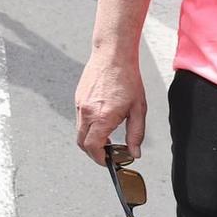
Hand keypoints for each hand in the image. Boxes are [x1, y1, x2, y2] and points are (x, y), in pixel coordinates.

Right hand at [75, 47, 144, 163]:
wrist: (112, 55)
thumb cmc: (127, 79)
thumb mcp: (138, 109)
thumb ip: (136, 134)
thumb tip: (134, 153)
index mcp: (102, 117)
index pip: (93, 147)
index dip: (100, 158)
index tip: (108, 161)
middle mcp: (87, 112)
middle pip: (82, 143)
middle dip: (93, 152)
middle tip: (107, 153)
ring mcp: (80, 105)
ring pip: (80, 131)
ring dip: (90, 139)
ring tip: (107, 136)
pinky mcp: (78, 98)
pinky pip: (80, 119)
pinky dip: (88, 126)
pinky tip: (102, 120)